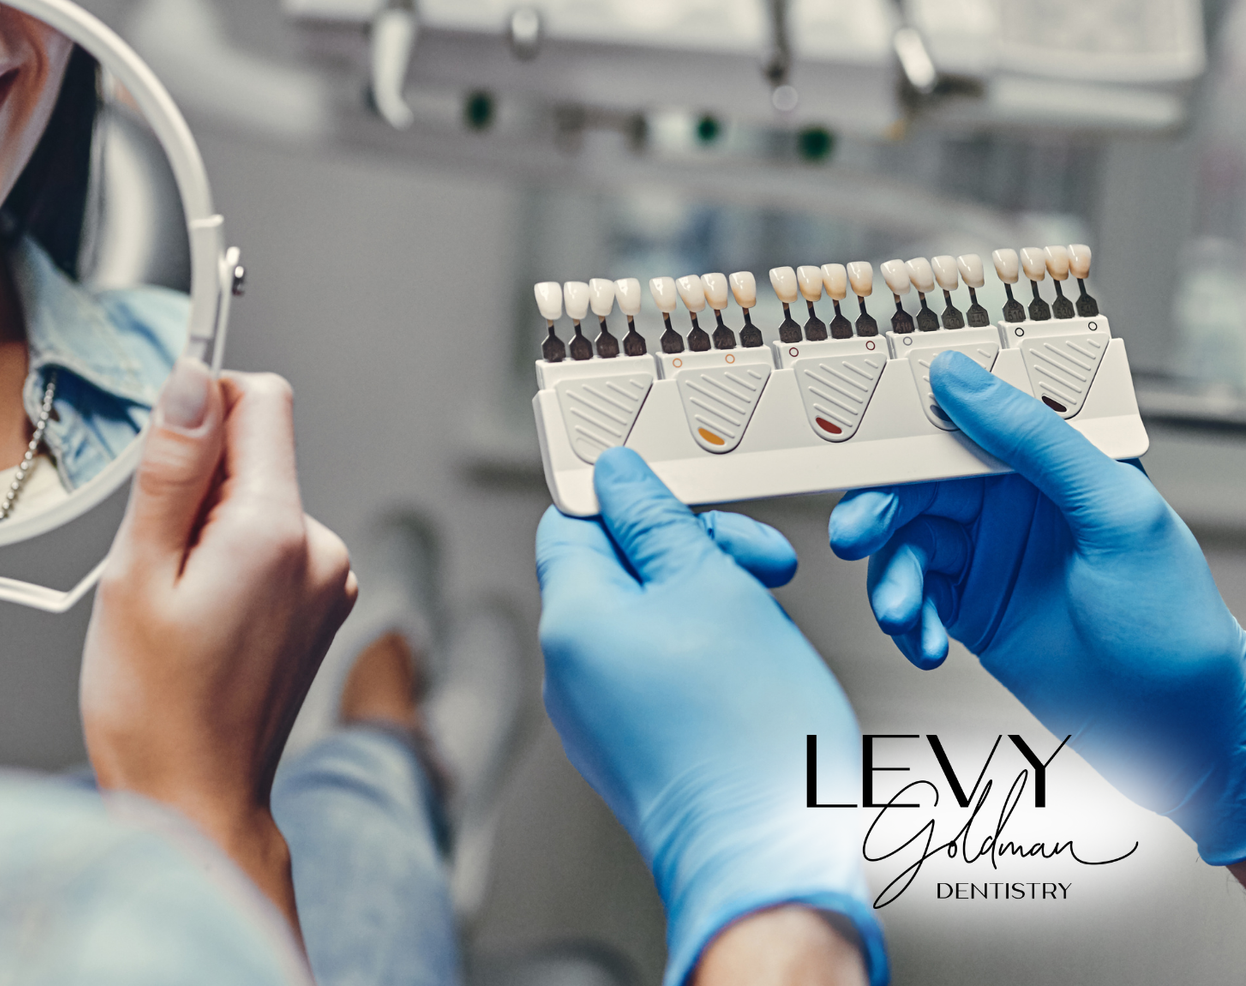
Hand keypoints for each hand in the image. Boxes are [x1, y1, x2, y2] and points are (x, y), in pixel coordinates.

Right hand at [81, 359, 357, 936]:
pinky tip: (202, 619)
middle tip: (157, 561)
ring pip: (259, 500)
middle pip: (256, 452)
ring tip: (178, 603)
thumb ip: (171, 469)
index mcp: (276, 532)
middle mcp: (320, 551)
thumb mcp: (137, 574)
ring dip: (210, 528)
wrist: (194, 802)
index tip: (161, 450)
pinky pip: (272, 544)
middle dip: (197, 483)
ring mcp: (327, 582)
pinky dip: (231, 561)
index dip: (202, 406)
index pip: (261, 399)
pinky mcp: (320, 607)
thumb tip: (192, 382)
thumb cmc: (156, 711)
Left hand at [537, 449, 885, 985]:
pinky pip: (658, 674)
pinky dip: (707, 658)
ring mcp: (596, 717)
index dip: (629, 499)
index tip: (687, 497)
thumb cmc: (748, 735)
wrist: (766, 860)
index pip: (571, 521)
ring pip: (648, 621)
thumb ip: (658, 523)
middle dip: (692, 554)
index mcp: (572, 620)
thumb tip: (617, 476)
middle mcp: (567, 671)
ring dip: (711, 604)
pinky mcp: (632, 750)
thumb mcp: (715, 589)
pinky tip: (757, 675)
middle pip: (617, 569)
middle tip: (764, 566)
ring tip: (769, 631)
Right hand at [829, 350, 1245, 864]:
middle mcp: (1011, 500)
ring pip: (902, 544)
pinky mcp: (965, 607)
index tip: (856, 433)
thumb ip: (1036, 441)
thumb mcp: (1113, 512)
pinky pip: (910, 599)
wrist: (1171, 731)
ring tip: (905, 617)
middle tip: (855, 536)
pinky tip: (925, 645)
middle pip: (914, 483)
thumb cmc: (1172, 621)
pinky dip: (907, 622)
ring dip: (892, 581)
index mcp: (1051, 459)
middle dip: (877, 510)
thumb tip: (962, 377)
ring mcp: (985, 554)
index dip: (906, 420)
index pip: (966, 417)